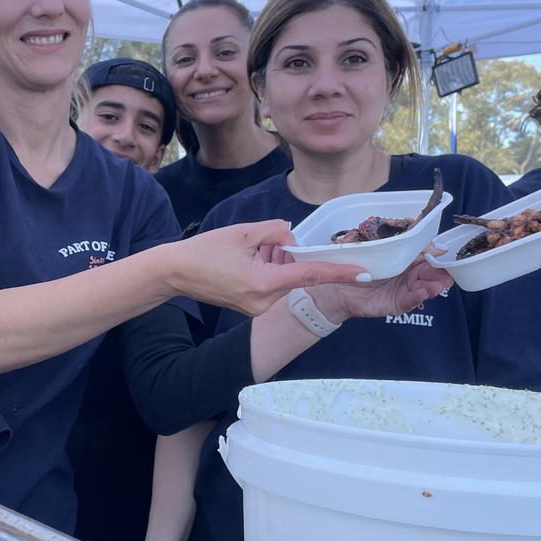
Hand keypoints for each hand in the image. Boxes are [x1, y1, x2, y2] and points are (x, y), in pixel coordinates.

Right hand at [164, 220, 369, 316]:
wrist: (176, 273)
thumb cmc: (205, 251)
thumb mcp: (244, 231)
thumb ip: (277, 232)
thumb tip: (292, 241)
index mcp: (263, 282)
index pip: (309, 275)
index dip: (339, 272)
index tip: (364, 273)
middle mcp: (264, 301)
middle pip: (294, 272)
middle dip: (285, 254)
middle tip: (256, 244)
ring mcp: (258, 308)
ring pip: (283, 277)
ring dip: (273, 261)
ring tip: (243, 255)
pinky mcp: (252, 308)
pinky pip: (272, 285)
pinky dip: (266, 270)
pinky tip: (243, 264)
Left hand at [309, 253, 453, 322]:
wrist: (334, 284)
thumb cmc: (355, 262)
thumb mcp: (378, 246)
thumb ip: (401, 241)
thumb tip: (428, 237)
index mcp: (406, 259)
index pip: (429, 257)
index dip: (440, 257)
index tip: (448, 255)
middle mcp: (408, 275)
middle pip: (431, 274)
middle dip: (441, 273)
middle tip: (448, 271)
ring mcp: (403, 290)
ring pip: (425, 288)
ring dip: (433, 286)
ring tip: (437, 284)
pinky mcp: (395, 305)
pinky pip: (409, 302)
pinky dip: (417, 297)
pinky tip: (424, 292)